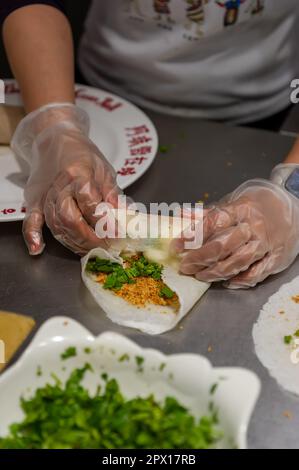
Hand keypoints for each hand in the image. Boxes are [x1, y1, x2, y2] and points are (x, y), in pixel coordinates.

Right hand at [12, 103, 120, 255]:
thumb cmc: (83, 155)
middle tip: (106, 246)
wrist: (56, 139)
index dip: (103, 221)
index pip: (90, 202)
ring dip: (74, 242)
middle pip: (70, 218)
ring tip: (90, 250)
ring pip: (56, 224)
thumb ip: (113, 196)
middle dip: (89, 238)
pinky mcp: (35, 202)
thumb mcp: (105, 171)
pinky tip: (38, 248)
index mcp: (79, 175)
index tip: (116, 233)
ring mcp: (46, 196)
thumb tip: (125, 219)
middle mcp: (60, 187)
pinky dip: (33, 236)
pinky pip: (31, 220)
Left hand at [174, 172, 298, 287]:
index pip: (212, 223)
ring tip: (200, 276)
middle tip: (185, 266)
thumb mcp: (234, 202)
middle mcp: (254, 226)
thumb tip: (182, 214)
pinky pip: (257, 273)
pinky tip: (226, 282)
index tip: (176, 246)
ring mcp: (266, 243)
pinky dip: (240, 280)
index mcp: (241, 209)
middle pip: (222, 246)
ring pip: (238, 262)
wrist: (294, 204)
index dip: (192, 236)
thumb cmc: (258, 204)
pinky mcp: (276, 256)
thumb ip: (209, 212)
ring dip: (216, 272)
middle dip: (199, 258)